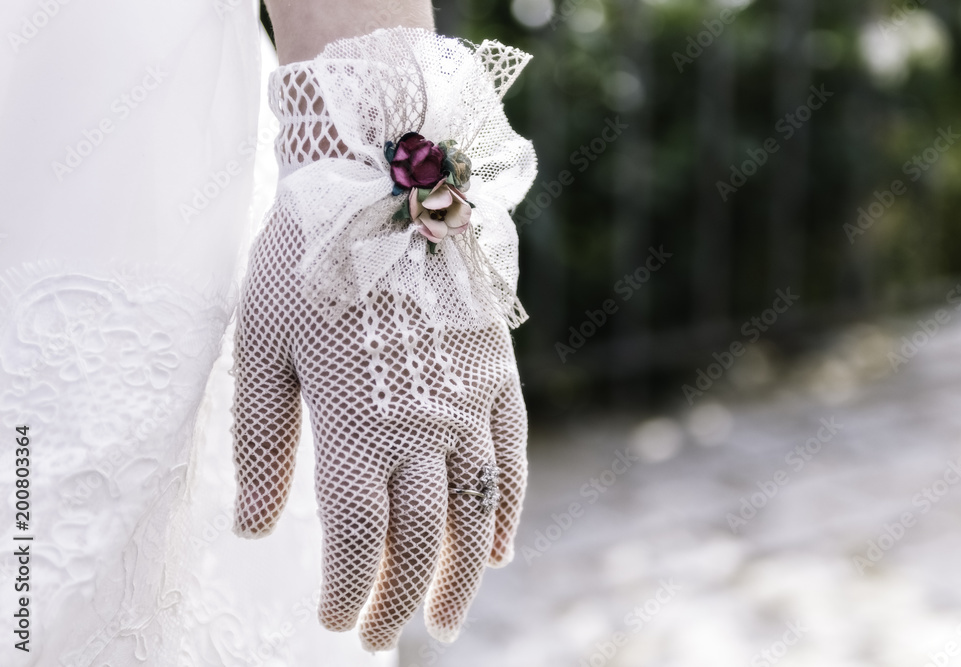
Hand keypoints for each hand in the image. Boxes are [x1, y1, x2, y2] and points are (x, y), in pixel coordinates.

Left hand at [230, 207, 528, 649]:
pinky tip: (499, 548)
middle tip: (385, 636)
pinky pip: (512, 457)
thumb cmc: (305, 262)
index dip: (350, 590)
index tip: (335, 622)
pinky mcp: (498, 372)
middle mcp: (422, 422)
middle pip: (421, 537)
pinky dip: (508, 509)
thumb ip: (263, 444)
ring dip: (462, 574)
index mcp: (356, 420)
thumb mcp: (262, 348)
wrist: (378, 183)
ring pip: (475, 510)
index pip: (359, 536)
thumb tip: (255, 529)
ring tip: (447, 616)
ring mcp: (470, 398)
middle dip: (402, 598)